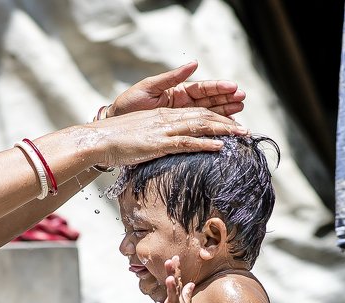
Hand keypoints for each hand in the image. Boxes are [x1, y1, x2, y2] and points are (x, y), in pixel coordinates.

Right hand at [94, 105, 247, 168]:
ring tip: (241, 135)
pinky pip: (186, 142)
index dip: (216, 116)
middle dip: (227, 121)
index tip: (232, 125)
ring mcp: (163, 130)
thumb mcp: (140, 136)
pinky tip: (220, 146)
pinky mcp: (158, 143)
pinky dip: (205, 143)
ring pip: (200, 125)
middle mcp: (166, 118)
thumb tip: (164, 147)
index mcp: (163, 115)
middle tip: (246, 130)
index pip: (195, 112)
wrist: (98, 140)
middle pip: (203, 115)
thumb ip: (155, 137)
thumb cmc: (115, 141)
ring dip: (223, 130)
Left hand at [107, 61, 245, 118]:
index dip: (218, 88)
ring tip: (239, 112)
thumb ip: (172, 77)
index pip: (202, 89)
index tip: (233, 87)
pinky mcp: (176, 133)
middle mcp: (182, 105)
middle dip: (226, 100)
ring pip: (206, 116)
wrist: (115, 125)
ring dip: (223, 113)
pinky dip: (210, 131)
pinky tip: (222, 130)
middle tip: (242, 100)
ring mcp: (180, 119)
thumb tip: (194, 63)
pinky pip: (196, 131)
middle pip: (209, 102)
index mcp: (177, 92)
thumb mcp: (150, 87)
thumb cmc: (130, 103)